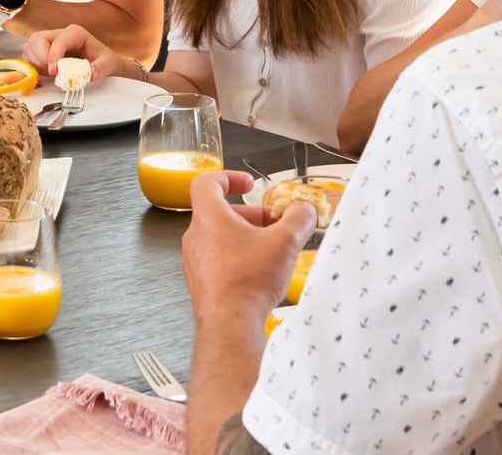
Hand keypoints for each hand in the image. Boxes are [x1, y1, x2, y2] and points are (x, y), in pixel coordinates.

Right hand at [22, 24, 121, 81]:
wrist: (101, 62)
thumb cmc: (104, 60)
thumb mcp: (108, 64)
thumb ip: (100, 68)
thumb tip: (90, 74)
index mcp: (75, 33)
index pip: (57, 41)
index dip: (52, 56)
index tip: (54, 72)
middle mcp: (59, 34)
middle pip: (37, 39)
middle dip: (41, 58)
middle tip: (52, 72)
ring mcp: (49, 41)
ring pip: (30, 47)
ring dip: (37, 63)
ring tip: (52, 73)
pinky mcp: (42, 51)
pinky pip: (29, 56)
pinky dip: (33, 66)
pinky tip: (46, 73)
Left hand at [181, 170, 317, 334]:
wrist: (230, 324)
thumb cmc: (246, 282)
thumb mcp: (284, 241)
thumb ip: (299, 218)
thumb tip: (305, 209)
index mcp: (208, 217)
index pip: (206, 182)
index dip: (228, 177)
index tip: (247, 182)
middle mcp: (196, 236)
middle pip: (221, 213)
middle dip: (252, 214)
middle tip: (275, 222)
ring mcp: (197, 261)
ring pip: (222, 238)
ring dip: (248, 237)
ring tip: (274, 248)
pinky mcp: (203, 282)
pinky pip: (221, 260)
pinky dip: (240, 258)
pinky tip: (263, 272)